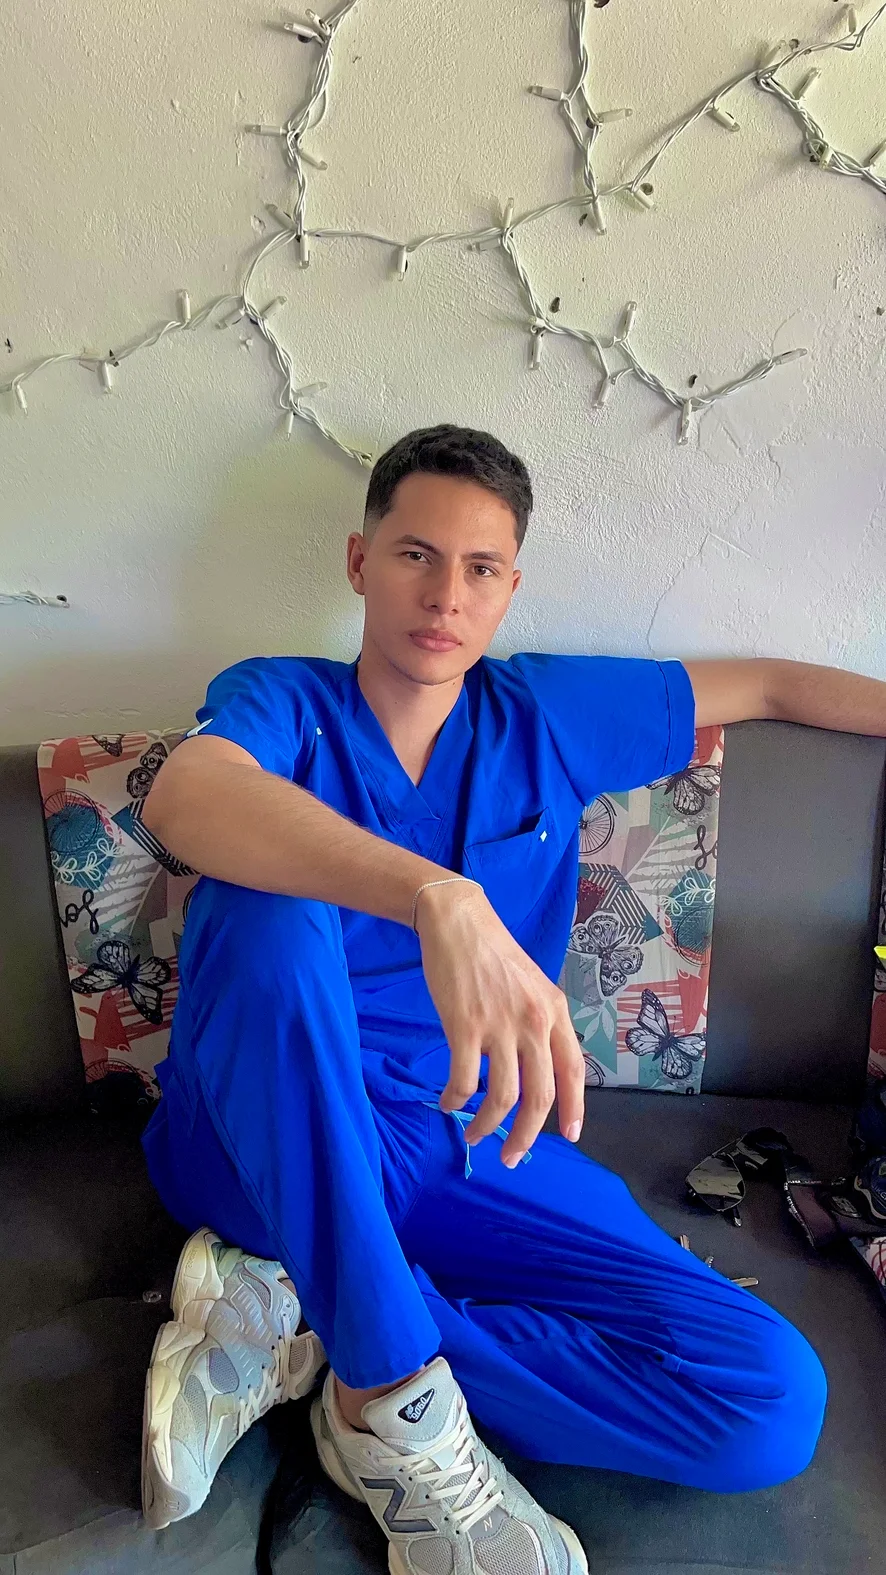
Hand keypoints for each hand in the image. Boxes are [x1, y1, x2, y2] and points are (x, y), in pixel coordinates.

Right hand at [414, 880, 585, 1164]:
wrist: (458, 921)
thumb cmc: (493, 954)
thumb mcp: (532, 987)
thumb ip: (541, 1024)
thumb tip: (539, 1069)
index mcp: (556, 1013)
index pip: (574, 1072)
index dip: (574, 1109)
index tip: (569, 1136)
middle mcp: (535, 1022)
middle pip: (540, 1096)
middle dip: (526, 1135)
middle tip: (513, 1158)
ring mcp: (500, 1025)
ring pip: (502, 1096)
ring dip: (486, 1125)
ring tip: (472, 1134)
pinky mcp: (465, 1025)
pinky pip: (463, 1079)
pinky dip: (455, 1100)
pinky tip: (447, 1103)